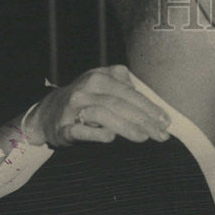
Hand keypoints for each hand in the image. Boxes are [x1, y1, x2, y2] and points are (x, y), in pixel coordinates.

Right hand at [24, 65, 169, 147]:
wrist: (48, 113)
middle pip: (119, 103)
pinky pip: (80, 130)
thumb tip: (157, 111)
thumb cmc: (87, 101)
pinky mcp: (64, 127)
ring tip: (144, 137)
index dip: (150, 107)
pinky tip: (110, 138)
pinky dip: (95, 133)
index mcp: (100, 76)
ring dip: (126, 127)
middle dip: (144, 120)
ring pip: (103, 114)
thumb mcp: (105, 88)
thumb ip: (128, 92)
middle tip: (161, 134)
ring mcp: (73, 107)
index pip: (129, 92)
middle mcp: (86, 88)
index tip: (166, 121)